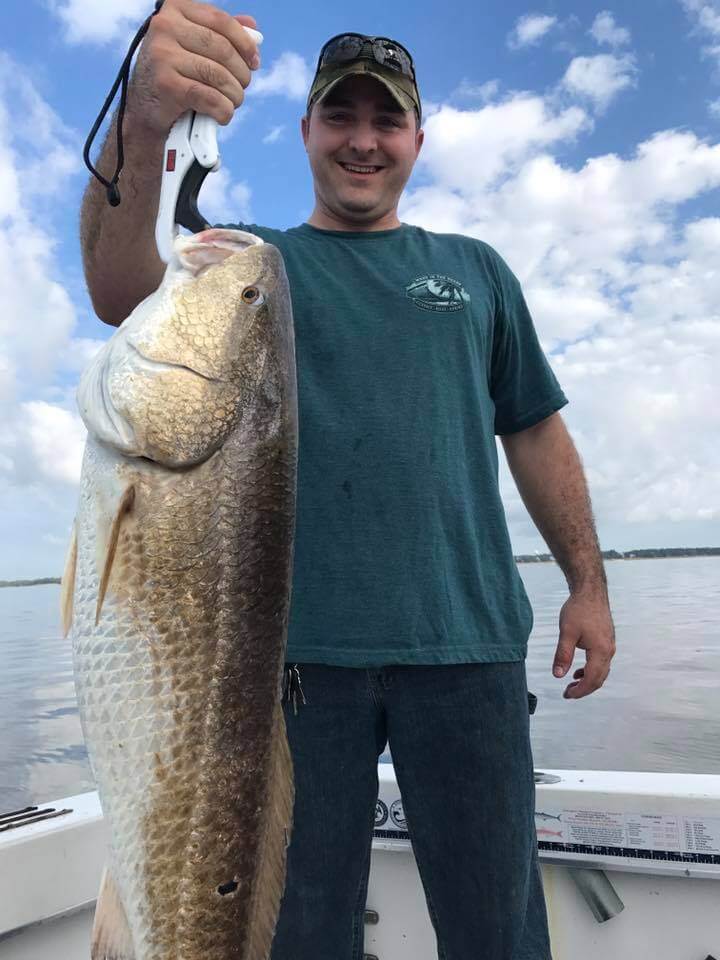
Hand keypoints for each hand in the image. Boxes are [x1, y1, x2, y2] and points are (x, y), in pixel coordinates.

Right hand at [127, 0, 260, 134]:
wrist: (145, 109)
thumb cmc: (175, 74)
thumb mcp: (193, 46)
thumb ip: (220, 34)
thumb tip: (254, 31)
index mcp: (175, 9)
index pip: (221, 21)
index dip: (245, 43)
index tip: (254, 62)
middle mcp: (165, 26)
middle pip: (223, 50)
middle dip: (241, 73)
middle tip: (241, 87)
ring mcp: (163, 55)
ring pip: (218, 75)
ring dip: (234, 94)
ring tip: (232, 101)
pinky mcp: (166, 84)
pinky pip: (210, 98)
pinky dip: (223, 110)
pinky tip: (223, 114)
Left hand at [552, 591, 615, 698]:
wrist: (591, 592)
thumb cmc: (578, 610)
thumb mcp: (566, 633)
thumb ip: (563, 655)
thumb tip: (558, 675)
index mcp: (600, 651)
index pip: (591, 679)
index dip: (580, 691)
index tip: (566, 695)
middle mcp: (609, 651)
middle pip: (599, 678)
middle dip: (584, 689)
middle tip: (567, 693)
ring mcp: (610, 646)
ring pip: (601, 671)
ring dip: (588, 680)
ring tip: (572, 684)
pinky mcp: (607, 641)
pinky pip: (601, 662)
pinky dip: (591, 670)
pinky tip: (578, 671)